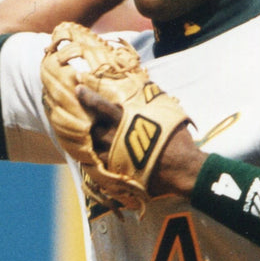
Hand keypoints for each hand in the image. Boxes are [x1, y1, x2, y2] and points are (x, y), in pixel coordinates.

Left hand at [77, 83, 199, 197]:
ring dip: (94, 143)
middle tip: (92, 121)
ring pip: (93, 148)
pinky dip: (99, 160)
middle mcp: (113, 138)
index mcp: (124, 120)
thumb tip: (145, 86)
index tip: (77, 89)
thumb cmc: (177, 139)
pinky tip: (103, 158)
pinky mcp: (116, 174)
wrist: (182, 169)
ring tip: (98, 140)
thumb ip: (151, 99)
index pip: (99, 106)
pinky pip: (100, 166)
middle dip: (91, 124)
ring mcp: (112, 158)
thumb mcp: (166, 111)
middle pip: (92, 129)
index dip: (87, 97)